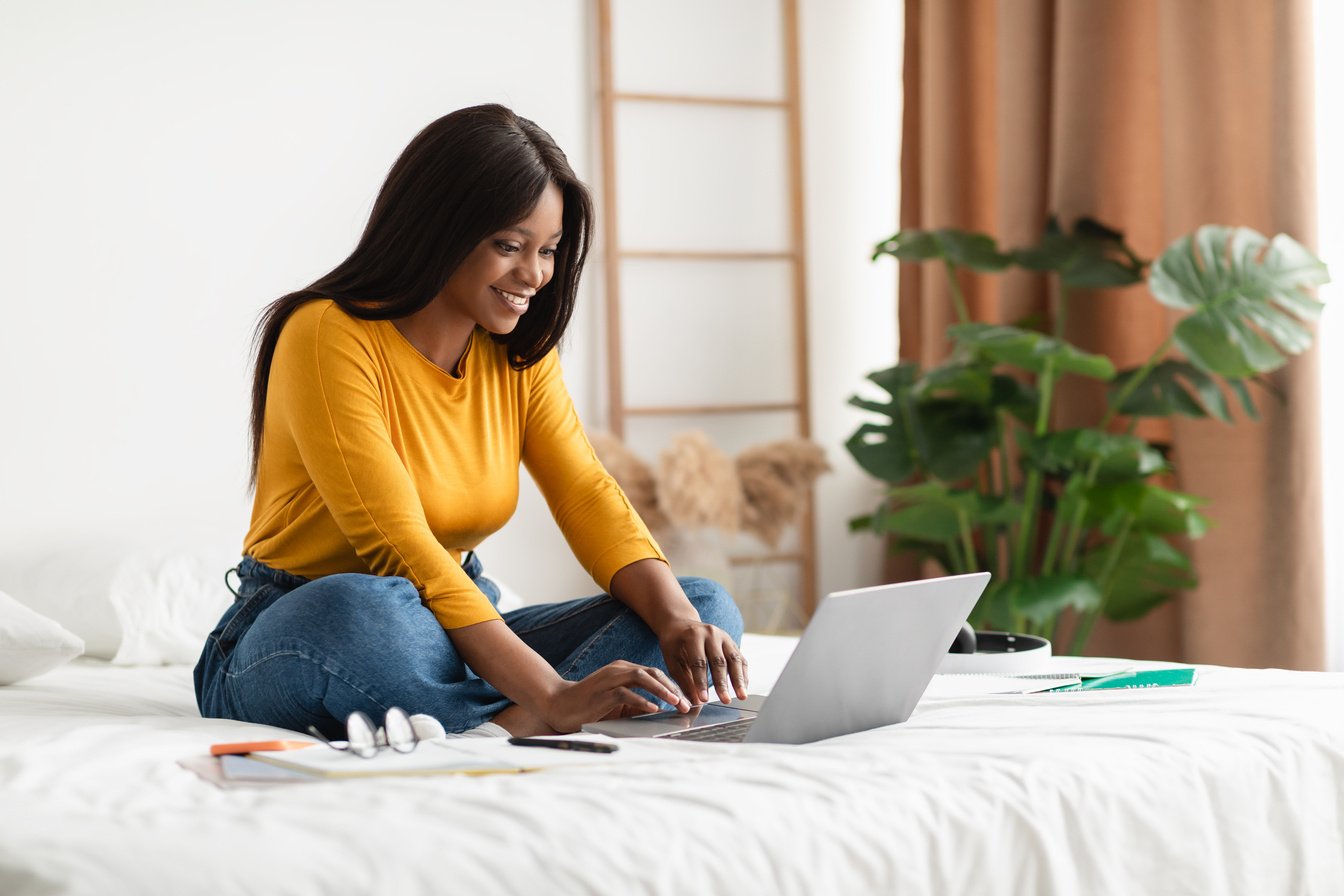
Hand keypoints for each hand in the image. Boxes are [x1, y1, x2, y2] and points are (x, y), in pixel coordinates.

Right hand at [543, 661, 689, 732]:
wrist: (558, 705)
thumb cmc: (589, 706)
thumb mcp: (618, 704)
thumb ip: (636, 704)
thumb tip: (660, 711)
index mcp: (624, 670)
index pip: (655, 673)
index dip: (673, 685)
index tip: (687, 699)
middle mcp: (619, 670)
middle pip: (653, 672)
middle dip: (672, 687)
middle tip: (687, 703)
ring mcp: (610, 679)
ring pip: (642, 678)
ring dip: (661, 691)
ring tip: (676, 703)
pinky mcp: (602, 692)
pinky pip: (625, 693)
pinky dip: (641, 700)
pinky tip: (654, 709)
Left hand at [659, 620, 748, 704]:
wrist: (682, 623)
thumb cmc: (674, 643)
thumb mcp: (672, 660)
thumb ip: (683, 680)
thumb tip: (695, 702)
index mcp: (693, 636)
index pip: (699, 662)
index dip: (701, 682)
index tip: (704, 699)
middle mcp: (711, 634)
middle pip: (719, 661)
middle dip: (723, 683)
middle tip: (725, 700)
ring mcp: (724, 637)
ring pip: (734, 659)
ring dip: (739, 680)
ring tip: (742, 696)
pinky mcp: (732, 643)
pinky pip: (740, 659)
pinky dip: (743, 674)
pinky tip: (743, 688)